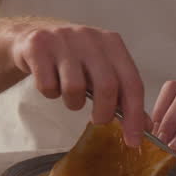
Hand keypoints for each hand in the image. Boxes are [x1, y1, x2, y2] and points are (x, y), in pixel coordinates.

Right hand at [7, 18, 146, 145]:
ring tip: (69, 95)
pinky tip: (51, 83)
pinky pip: (48, 85)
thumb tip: (143, 127)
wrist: (32, 34)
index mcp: (111, 43)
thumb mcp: (100, 69)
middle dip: (103, 113)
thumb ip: (121, 94)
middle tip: (98, 120)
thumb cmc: (72, 57)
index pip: (132, 82)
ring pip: (75, 87)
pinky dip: (50, 93)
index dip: (135, 115)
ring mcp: (63, 39)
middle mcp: (90, 37)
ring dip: (73, 102)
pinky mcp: (38, 46)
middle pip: (107, 86)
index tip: (133, 140)